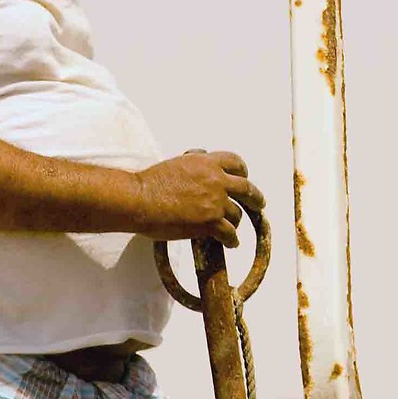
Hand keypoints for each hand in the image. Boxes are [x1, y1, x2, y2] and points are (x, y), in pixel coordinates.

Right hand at [130, 151, 262, 244]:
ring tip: (233, 228)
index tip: (244, 178)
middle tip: (258, 203)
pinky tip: (231, 243)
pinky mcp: (210, 222)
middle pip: (247, 189)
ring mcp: (215, 202)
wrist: (140, 199)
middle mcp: (216, 180)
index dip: (243, 172)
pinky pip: (228, 233)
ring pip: (237, 214)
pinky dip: (231, 240)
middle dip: (255, 198)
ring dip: (236, 222)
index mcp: (207, 162)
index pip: (236, 163)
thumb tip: (200, 155)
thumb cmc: (150, 183)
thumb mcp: (176, 162)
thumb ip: (193, 160)